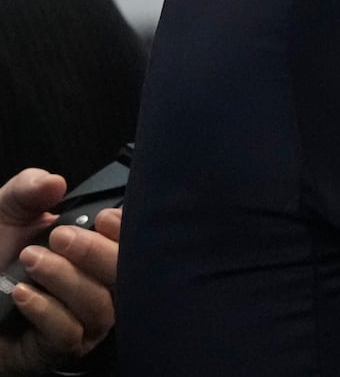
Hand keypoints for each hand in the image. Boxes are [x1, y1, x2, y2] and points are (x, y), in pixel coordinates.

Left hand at [0, 169, 118, 376]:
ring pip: (100, 305)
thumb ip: (27, 190)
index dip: (126, 231)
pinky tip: (21, 294)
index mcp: (97, 251)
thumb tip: (56, 182)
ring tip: (29, 262)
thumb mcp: (6, 214)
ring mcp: (86, 321)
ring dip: (65, 280)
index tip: (102, 219)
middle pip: (126, 274)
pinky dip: (46, 310)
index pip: (134, 242)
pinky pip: (69, 333)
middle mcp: (100, 286)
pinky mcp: (62, 349)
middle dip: (94, 252)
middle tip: (57, 238)